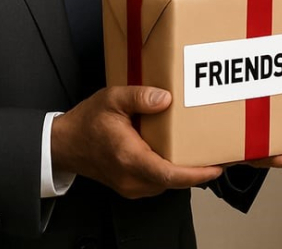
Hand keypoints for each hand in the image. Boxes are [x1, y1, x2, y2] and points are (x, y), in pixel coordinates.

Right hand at [51, 86, 222, 197]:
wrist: (64, 144)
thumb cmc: (86, 123)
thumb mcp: (112, 99)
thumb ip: (139, 97)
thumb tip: (165, 98)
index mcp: (129, 157)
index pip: (169, 174)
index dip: (196, 174)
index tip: (216, 167)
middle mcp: (131, 177)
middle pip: (173, 182)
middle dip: (198, 172)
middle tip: (218, 155)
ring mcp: (129, 185)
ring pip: (166, 184)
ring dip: (185, 173)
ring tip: (203, 155)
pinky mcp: (129, 185)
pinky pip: (156, 182)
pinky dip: (171, 173)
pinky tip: (179, 157)